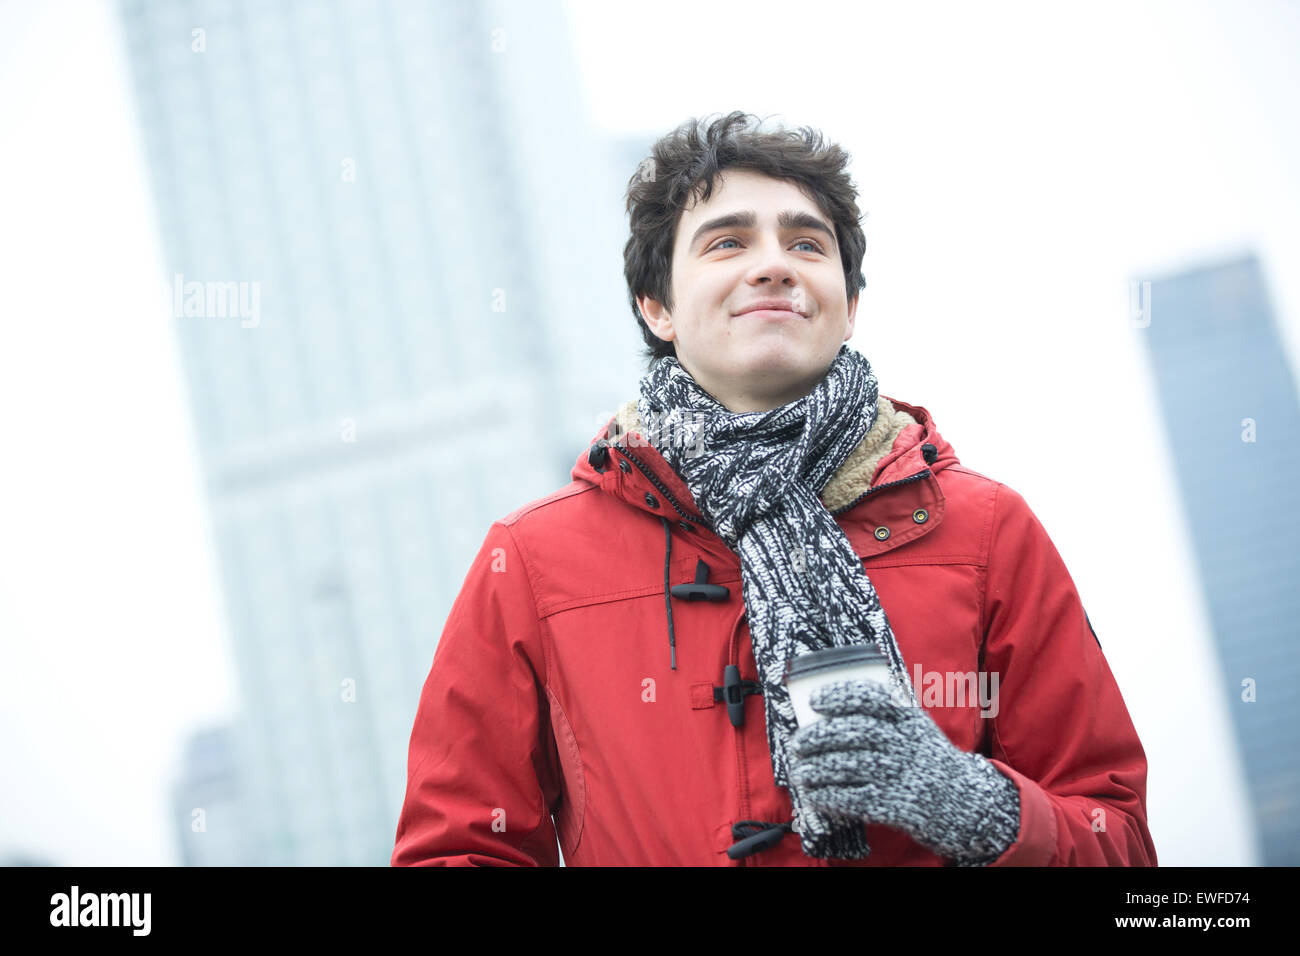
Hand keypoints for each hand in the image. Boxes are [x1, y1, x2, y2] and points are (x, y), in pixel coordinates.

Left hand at [787, 678, 1020, 863]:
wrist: (961, 801)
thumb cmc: (925, 758)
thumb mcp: (914, 727)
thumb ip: (883, 714)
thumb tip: (830, 708)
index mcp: (909, 718)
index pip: (871, 699)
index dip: (840, 696)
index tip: (815, 700)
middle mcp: (905, 743)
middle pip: (855, 733)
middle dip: (820, 736)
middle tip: (798, 742)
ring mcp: (901, 774)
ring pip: (849, 766)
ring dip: (817, 768)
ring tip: (800, 770)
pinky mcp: (895, 804)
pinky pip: (854, 798)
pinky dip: (830, 796)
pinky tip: (815, 794)